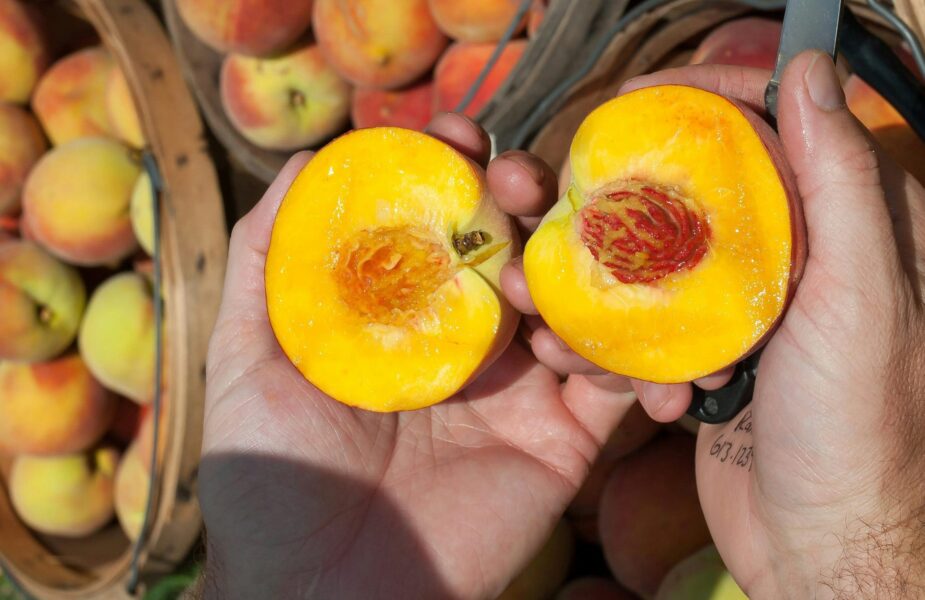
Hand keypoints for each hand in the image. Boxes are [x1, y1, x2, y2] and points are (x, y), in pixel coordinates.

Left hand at [199, 114, 636, 598]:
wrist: (320, 594)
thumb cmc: (272, 479)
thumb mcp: (248, 357)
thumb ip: (264, 260)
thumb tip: (300, 162)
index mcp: (409, 313)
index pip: (447, 219)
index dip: (457, 167)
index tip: (456, 136)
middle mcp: (472, 340)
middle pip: (522, 242)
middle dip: (528, 199)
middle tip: (515, 188)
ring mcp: (522, 388)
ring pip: (582, 301)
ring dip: (584, 276)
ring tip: (537, 304)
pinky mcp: (565, 441)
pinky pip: (625, 388)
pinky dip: (650, 366)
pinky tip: (642, 360)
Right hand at [506, 52, 924, 596]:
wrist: (821, 542)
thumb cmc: (855, 423)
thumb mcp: (860, 297)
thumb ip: (842, 183)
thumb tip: (812, 70)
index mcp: (858, 230)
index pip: (787, 128)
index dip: (719, 96)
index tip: (646, 93)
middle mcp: (807, 261)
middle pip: (713, 188)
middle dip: (640, 189)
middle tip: (576, 183)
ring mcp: (756, 310)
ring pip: (671, 258)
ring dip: (610, 276)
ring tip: (552, 289)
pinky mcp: (716, 355)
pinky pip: (656, 322)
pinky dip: (619, 338)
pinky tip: (588, 362)